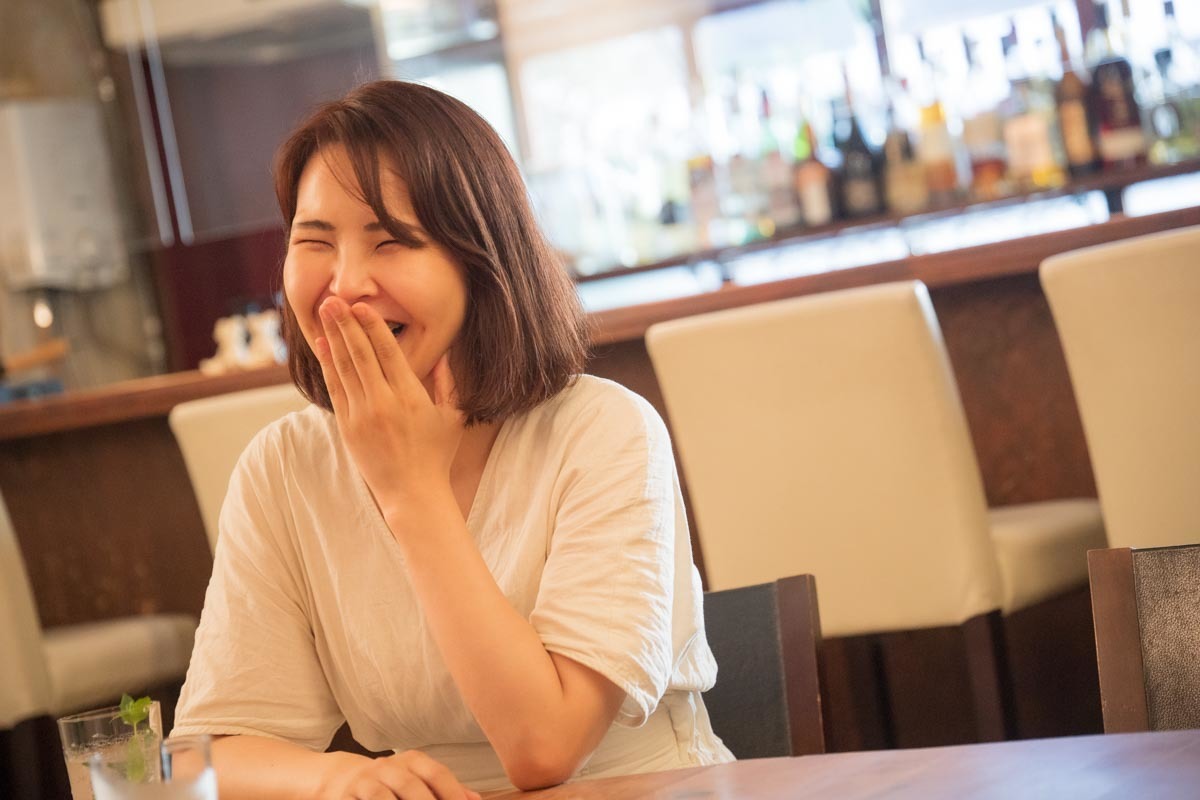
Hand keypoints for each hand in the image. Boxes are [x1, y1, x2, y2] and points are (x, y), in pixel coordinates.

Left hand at [314, 297, 463, 519]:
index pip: (387, 353)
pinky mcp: (348, 427)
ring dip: (333, 337)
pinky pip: (335, 389)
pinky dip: (327, 365)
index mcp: (411, 397)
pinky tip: (322, 345)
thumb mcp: (451, 416)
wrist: (413, 494)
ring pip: (344, 368)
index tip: (362, 305)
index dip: (373, 326)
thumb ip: (446, 382)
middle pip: (360, 354)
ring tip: (324, 312)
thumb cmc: (437, 455)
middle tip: (334, 299)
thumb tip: (442, 354)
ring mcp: (362, 415)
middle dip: (346, 324)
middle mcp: (384, 403)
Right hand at [333, 750, 481, 799]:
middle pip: (410, 785)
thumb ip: (445, 790)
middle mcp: (388, 766)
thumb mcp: (418, 779)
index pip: (437, 774)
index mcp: (412, 761)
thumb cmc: (391, 784)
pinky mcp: (344, 797)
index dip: (453, 793)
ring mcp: (364, 781)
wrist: (342, 779)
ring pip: (382, 797)